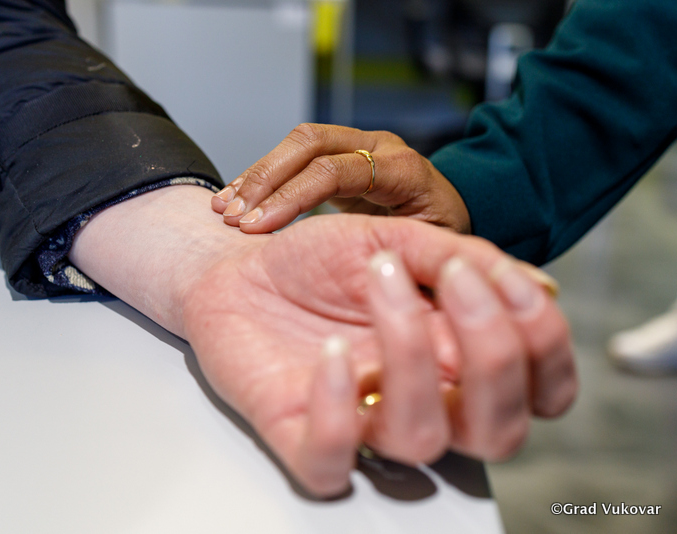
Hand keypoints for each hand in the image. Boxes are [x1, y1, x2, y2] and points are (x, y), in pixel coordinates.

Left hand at [70, 187, 574, 497]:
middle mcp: (419, 398)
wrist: (237, 266)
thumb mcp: (392, 238)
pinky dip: (339, 408)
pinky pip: (332, 460)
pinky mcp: (298, 435)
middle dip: (493, 353)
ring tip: (381, 281)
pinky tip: (331, 348)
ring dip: (413, 355)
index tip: (508, 283)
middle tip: (453, 279)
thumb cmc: (316, 259)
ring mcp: (361, 421)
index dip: (545, 347)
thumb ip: (460, 260)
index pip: (538, 389)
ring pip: (421, 440)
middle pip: (498, 431)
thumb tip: (539, 288)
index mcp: (454, 356)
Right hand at [211, 123, 471, 234]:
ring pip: (297, 143)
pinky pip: (296, 155)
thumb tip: (375, 281)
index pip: (334, 171)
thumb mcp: (434, 251)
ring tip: (224, 207)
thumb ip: (406, 256)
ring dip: (256, 175)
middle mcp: (378, 147)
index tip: (257, 229)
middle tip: (233, 217)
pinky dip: (263, 176)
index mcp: (402, 171)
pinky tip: (238, 197)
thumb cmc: (443, 236)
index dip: (291, 198)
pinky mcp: (340, 153)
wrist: (451, 209)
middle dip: (265, 179)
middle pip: (310, 143)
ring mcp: (358, 144)